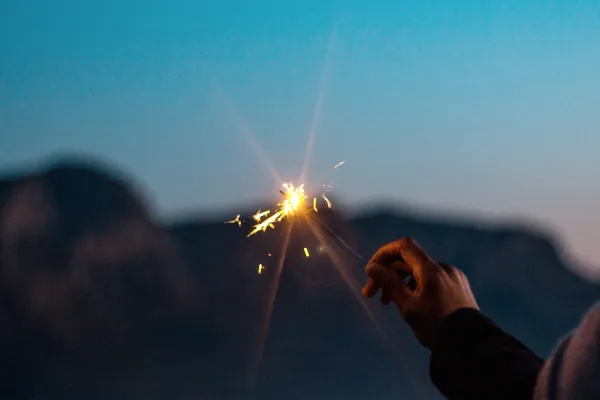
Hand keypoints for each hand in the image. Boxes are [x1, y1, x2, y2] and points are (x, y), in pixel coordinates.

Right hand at [362, 237, 478, 348]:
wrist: (470, 346)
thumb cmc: (436, 327)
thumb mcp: (408, 307)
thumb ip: (389, 283)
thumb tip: (371, 267)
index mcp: (431, 269)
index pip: (404, 246)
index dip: (384, 254)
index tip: (372, 270)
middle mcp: (444, 268)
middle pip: (409, 261)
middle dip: (388, 274)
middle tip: (371, 294)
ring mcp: (453, 277)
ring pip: (420, 272)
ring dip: (401, 282)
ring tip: (389, 302)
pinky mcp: (459, 287)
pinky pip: (432, 279)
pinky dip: (417, 286)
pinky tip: (411, 303)